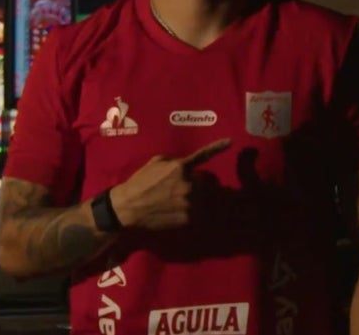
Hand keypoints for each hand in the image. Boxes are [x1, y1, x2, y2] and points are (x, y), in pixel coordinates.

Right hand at [109, 139, 231, 229]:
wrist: (128, 207)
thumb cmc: (140, 182)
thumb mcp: (156, 162)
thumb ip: (175, 161)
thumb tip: (187, 167)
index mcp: (180, 167)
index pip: (202, 156)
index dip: (217, 147)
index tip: (230, 141)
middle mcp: (188, 183)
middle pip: (204, 183)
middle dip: (196, 185)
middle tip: (179, 191)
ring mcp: (190, 201)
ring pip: (202, 199)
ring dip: (195, 199)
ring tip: (176, 202)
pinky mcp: (188, 218)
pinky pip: (197, 213)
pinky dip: (190, 212)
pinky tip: (175, 211)